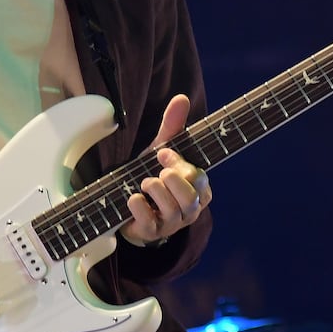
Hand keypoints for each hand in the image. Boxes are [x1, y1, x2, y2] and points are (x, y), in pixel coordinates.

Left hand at [120, 93, 211, 247]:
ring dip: (155, 190)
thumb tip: (181, 98)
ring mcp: (172, 224)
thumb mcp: (163, 151)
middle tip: (157, 171)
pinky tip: (132, 197)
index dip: (180, 164)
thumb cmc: (155, 177)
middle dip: (171, 179)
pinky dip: (138, 206)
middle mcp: (191, 209)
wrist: (132, 208)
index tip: (163, 153)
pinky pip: (149, 222)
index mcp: (200, 189)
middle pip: (190, 196)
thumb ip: (173, 127)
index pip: (199, 177)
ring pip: (172, 209)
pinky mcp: (152, 233)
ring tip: (144, 182)